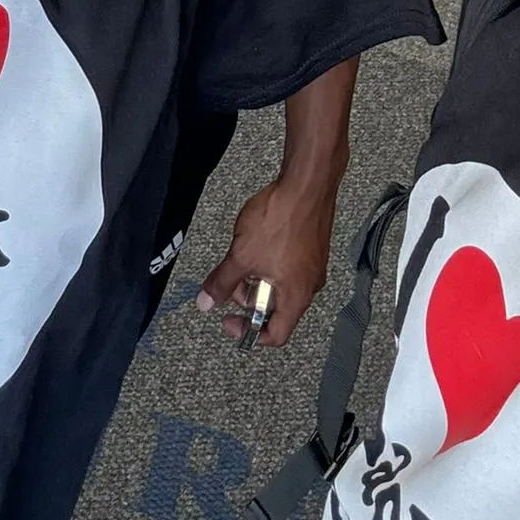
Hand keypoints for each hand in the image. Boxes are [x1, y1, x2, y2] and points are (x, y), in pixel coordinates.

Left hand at [196, 178, 336, 349]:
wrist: (306, 184)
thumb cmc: (281, 220)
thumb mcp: (241, 256)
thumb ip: (223, 282)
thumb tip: (207, 302)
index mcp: (296, 297)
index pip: (276, 335)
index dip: (249, 333)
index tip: (230, 321)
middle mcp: (310, 285)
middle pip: (277, 309)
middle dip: (249, 298)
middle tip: (230, 281)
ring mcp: (313, 265)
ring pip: (281, 285)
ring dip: (258, 278)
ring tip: (242, 255)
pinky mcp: (312, 246)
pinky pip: (288, 267)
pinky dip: (269, 263)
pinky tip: (255, 242)